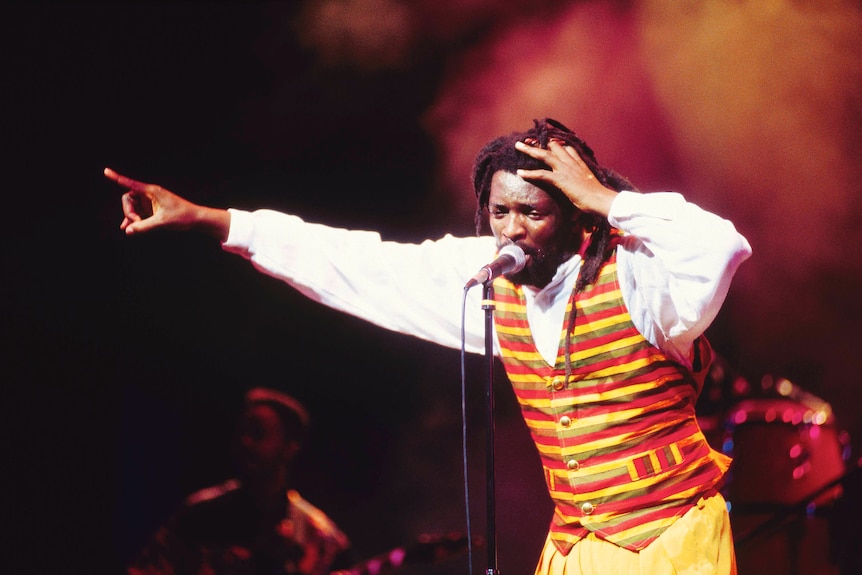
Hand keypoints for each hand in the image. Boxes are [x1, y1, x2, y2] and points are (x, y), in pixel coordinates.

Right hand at [104, 167, 229, 239]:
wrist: (196, 219)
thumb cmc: (182, 217)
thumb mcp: (162, 223)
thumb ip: (144, 227)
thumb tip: (127, 230)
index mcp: (152, 191)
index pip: (130, 183)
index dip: (117, 178)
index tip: (106, 171)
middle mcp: (150, 194)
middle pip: (128, 199)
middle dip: (128, 211)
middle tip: (136, 223)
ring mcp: (151, 201)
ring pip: (133, 206)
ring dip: (131, 217)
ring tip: (133, 228)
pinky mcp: (153, 209)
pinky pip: (139, 212)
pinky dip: (134, 219)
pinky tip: (129, 228)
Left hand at [514, 139, 616, 216]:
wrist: (601, 199)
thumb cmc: (596, 198)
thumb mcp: (588, 188)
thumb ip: (580, 190)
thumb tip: (574, 214)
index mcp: (579, 163)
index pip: (566, 148)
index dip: (556, 145)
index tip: (547, 142)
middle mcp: (571, 163)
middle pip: (554, 146)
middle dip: (540, 142)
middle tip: (527, 139)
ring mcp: (565, 169)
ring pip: (544, 155)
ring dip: (530, 150)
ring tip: (518, 146)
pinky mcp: (561, 179)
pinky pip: (542, 174)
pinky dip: (530, 173)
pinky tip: (520, 172)